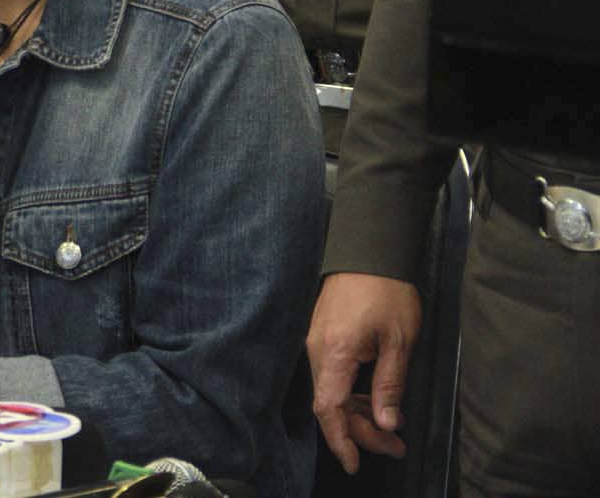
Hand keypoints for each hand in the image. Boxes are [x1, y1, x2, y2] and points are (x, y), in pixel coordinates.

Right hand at [306, 271, 421, 472]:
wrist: (369, 252)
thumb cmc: (386, 292)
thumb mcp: (399, 342)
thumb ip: (389, 385)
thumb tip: (386, 423)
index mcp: (334, 354)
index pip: (328, 409)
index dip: (341, 440)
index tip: (355, 464)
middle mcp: (317, 351)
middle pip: (331, 405)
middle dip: (362, 432)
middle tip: (397, 447)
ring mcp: (317, 343)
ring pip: (332, 392)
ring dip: (359, 414)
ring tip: (394, 429)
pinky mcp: (324, 337)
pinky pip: (333, 376)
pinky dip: (352, 395)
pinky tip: (376, 401)